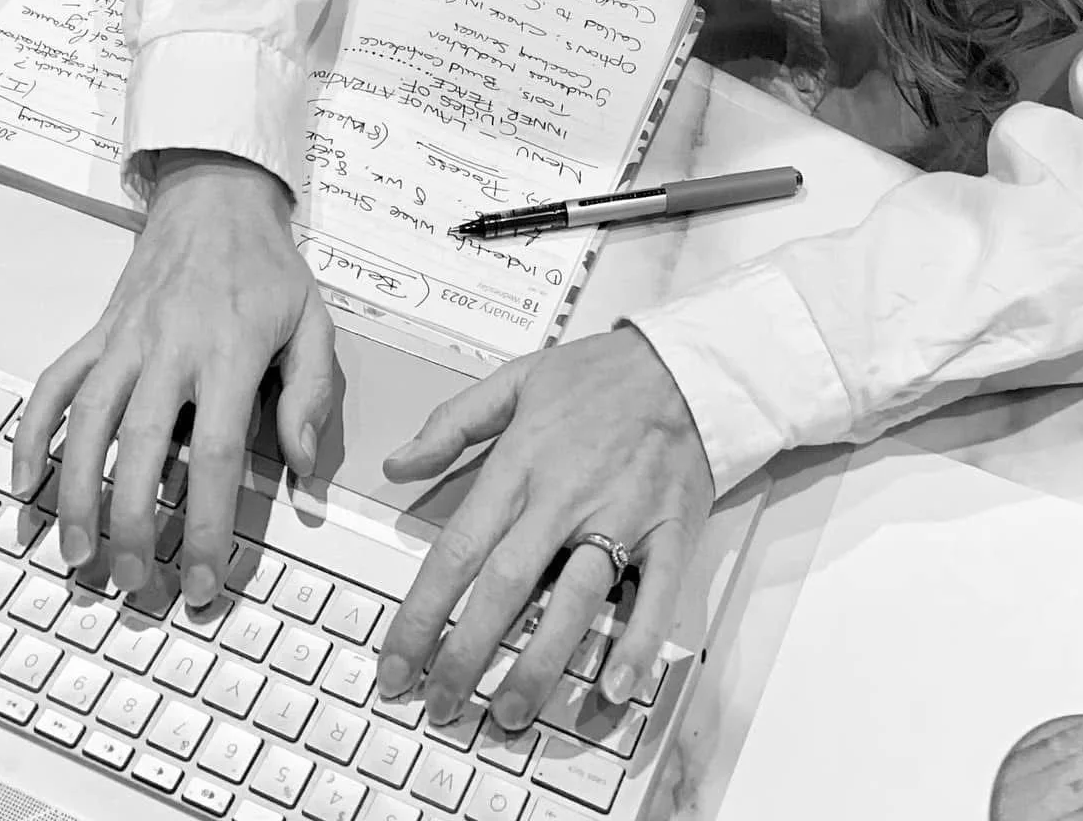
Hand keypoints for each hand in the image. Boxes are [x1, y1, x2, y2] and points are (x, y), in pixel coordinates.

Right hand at [11, 151, 335, 605]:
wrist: (216, 194)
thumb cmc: (267, 265)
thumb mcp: (313, 320)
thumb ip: (311, 393)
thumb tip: (299, 466)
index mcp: (228, 351)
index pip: (211, 454)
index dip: (207, 525)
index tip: (204, 580)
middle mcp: (167, 347)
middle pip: (138, 449)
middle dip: (132, 525)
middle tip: (135, 584)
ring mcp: (123, 338)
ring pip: (84, 423)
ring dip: (73, 494)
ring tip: (77, 555)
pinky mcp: (96, 331)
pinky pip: (53, 385)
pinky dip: (30, 434)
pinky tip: (23, 486)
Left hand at [377, 327, 714, 730]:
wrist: (686, 365)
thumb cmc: (598, 374)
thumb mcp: (515, 378)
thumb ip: (452, 423)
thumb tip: (397, 464)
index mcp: (521, 464)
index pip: (458, 550)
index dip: (422, 613)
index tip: (396, 663)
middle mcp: (565, 498)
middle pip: (505, 587)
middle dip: (466, 655)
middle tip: (439, 707)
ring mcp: (622, 519)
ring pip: (573, 602)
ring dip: (540, 666)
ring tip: (510, 716)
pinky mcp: (670, 534)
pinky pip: (654, 599)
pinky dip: (635, 646)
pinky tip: (613, 689)